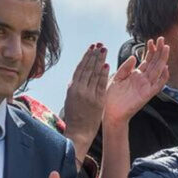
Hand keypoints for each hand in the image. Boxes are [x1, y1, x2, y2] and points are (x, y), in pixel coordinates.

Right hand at [62, 44, 107, 158]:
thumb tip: (78, 77)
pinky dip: (104, 74)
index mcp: (72, 88)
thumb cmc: (75, 117)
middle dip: (94, 55)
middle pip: (87, 68)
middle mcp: (79, 89)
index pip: (80, 68)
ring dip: (100, 61)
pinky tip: (107, 65)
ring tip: (104, 50)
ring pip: (94, 74)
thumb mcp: (71, 99)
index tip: (90, 48)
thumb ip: (75, 88)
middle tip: (99, 45)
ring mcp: (89, 94)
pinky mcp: (98, 101)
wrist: (79, 132)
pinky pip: (101, 84)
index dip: (86, 57)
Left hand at [104, 37, 169, 126]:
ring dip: (162, 59)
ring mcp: (146, 87)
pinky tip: (165, 67)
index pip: (146, 60)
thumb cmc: (111, 97)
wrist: (109, 113)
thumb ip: (125, 68)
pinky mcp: (147, 94)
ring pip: (158, 71)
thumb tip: (134, 57)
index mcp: (135, 75)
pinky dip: (162, 77)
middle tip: (162, 39)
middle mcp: (143, 80)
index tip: (150, 40)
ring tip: (165, 47)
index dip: (149, 50)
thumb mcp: (116, 78)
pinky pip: (158, 85)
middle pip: (154, 63)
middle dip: (158, 51)